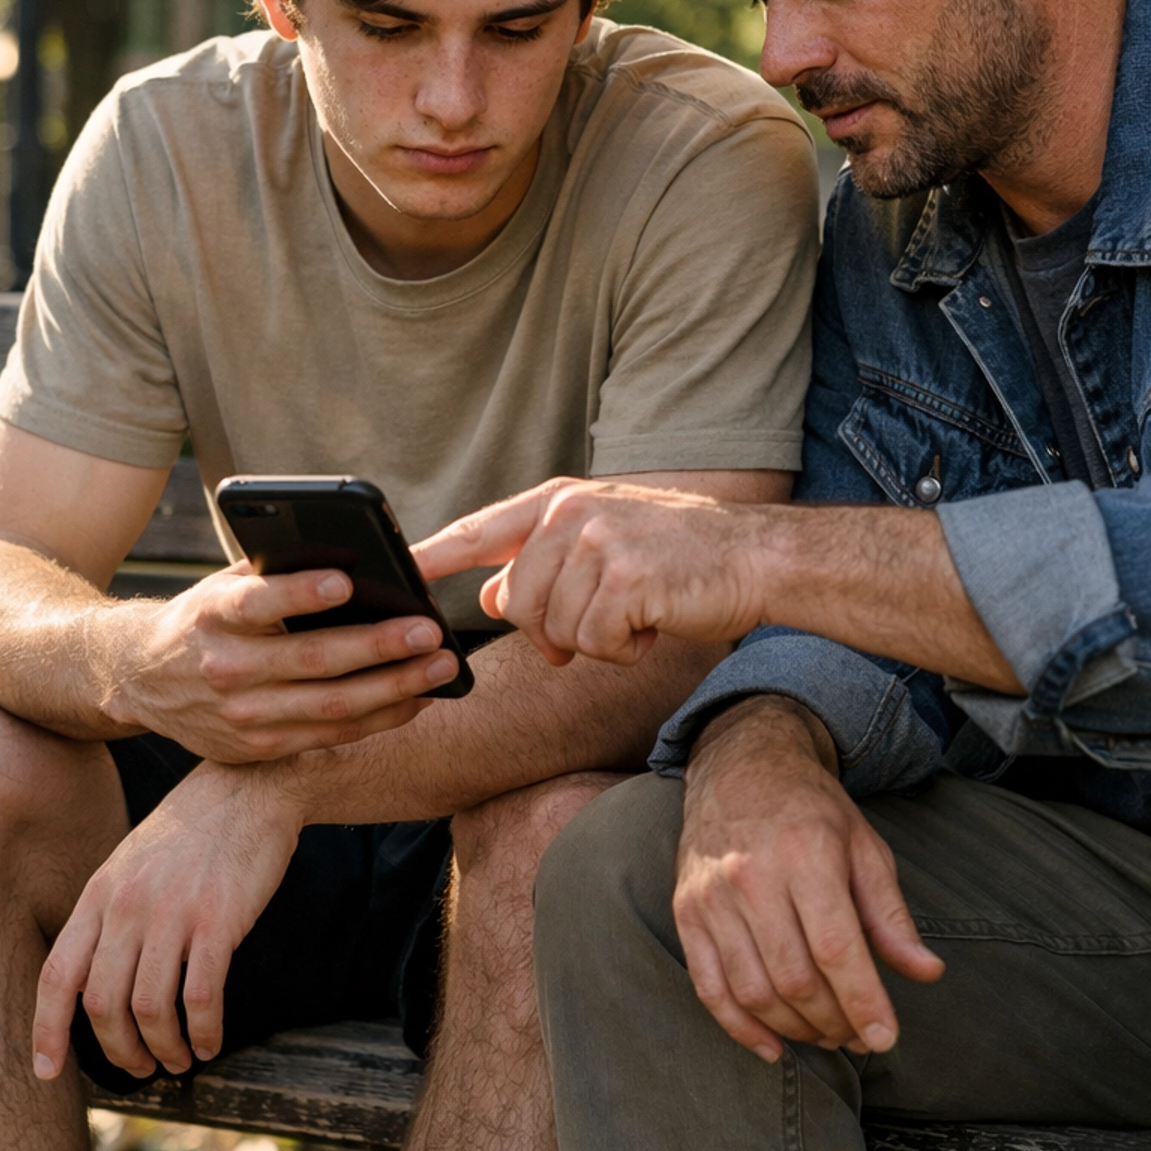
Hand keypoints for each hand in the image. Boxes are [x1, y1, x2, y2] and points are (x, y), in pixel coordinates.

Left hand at [34, 758, 307, 1080]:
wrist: (250, 786)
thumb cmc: (193, 833)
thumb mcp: (131, 865)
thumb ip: (109, 917)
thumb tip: (96, 986)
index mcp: (100, 894)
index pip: (58, 975)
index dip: (46, 1030)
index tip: (47, 1072)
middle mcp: (128, 906)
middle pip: (104, 1004)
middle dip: (120, 1051)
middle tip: (140, 1068)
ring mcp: (172, 912)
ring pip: (151, 1008)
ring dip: (164, 1049)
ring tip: (182, 1060)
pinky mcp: (218, 919)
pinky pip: (201, 997)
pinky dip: (204, 1031)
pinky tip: (210, 1041)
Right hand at [101, 560, 459, 761]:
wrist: (141, 679)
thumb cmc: (203, 618)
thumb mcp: (221, 586)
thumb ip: (274, 573)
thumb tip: (355, 558)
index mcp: (212, 615)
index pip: (256, 604)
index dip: (300, 594)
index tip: (346, 582)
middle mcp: (224, 668)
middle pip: (311, 661)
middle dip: (378, 647)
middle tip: (430, 631)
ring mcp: (241, 716)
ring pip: (330, 707)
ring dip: (394, 688)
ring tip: (441, 666)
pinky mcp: (257, 747)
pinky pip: (330, 736)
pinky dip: (379, 718)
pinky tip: (415, 698)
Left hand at [414, 477, 770, 666]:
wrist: (757, 556)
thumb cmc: (682, 557)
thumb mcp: (605, 547)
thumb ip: (543, 567)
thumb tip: (493, 598)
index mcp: (561, 501)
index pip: (480, 531)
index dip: (432, 556)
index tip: (393, 574)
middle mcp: (572, 514)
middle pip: (519, 606)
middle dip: (557, 633)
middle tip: (607, 622)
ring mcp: (598, 542)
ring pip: (557, 631)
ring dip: (599, 640)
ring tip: (640, 611)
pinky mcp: (625, 578)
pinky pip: (595, 643)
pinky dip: (625, 649)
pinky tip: (656, 622)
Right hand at [674, 697, 942, 1062]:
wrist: (739, 766)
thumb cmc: (811, 810)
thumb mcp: (864, 847)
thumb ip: (891, 915)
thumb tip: (926, 972)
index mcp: (807, 855)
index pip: (836, 948)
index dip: (863, 1001)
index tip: (885, 1037)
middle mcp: (753, 877)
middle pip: (795, 977)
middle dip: (834, 1021)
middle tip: (859, 1035)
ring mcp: (713, 897)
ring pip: (754, 990)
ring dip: (795, 1029)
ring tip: (826, 1035)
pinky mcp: (686, 912)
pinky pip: (709, 988)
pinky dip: (740, 1028)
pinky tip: (773, 1046)